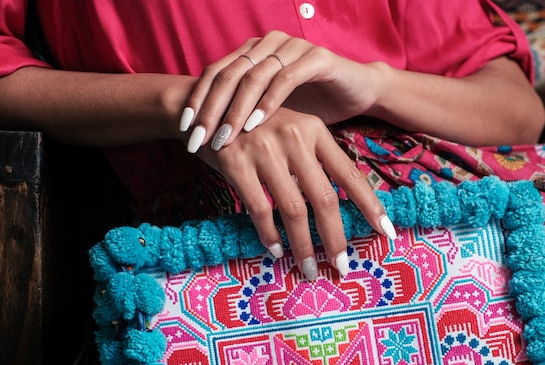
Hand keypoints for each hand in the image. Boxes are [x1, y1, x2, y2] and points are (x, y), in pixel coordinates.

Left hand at [180, 31, 380, 152]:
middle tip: (199, 138)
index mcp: (253, 52)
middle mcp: (268, 44)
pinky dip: (268, 102)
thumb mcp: (272, 111)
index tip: (186, 130)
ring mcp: (292, 47)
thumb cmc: (313, 104)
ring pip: (253, 77)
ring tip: (225, 137)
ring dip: (236, 110)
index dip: (198, 100)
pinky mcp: (316, 58)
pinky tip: (255, 125)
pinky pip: (285, 79)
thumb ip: (244, 115)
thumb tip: (207, 141)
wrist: (358, 92)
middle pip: (229, 74)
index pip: (216, 73)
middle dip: (211, 109)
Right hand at [194, 107, 394, 279]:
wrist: (205, 107)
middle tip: (342, 266)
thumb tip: (338, 208)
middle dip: (336, 239)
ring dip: (302, 247)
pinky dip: (269, 235)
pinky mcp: (235, 162)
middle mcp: (294, 138)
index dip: (370, 206)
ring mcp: (264, 149)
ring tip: (307, 269)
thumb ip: (314, 161)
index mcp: (315, 130)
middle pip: (324, 199)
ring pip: (293, 210)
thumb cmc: (256, 127)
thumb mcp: (292, 132)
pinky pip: (259, 209)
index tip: (386, 233)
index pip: (350, 175)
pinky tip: (276, 251)